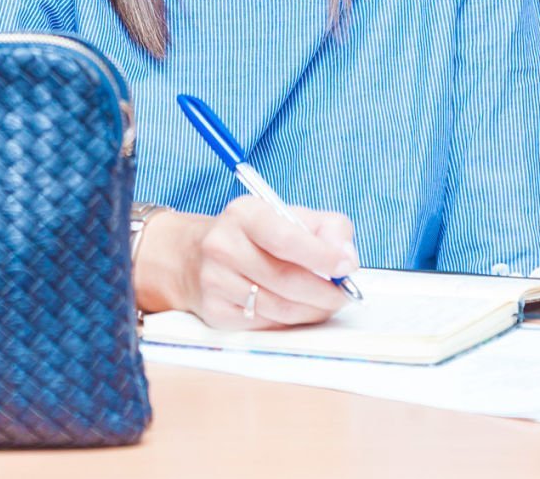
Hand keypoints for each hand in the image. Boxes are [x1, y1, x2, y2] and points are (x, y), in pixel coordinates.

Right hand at [136, 196, 357, 330]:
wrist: (193, 255)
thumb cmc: (253, 235)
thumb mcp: (289, 215)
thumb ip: (327, 228)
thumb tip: (347, 257)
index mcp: (244, 214)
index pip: (285, 239)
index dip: (321, 256)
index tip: (346, 267)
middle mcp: (223, 246)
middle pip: (285, 279)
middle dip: (324, 292)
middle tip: (344, 295)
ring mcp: (215, 282)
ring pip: (279, 307)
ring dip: (313, 310)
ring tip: (327, 304)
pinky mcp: (215, 312)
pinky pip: (266, 324)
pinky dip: (291, 321)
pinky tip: (298, 310)